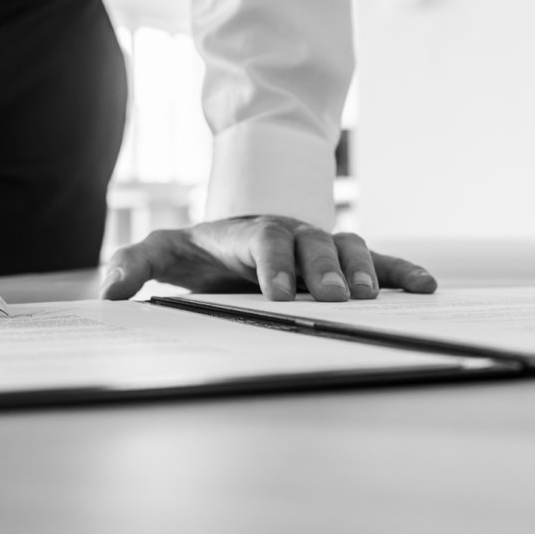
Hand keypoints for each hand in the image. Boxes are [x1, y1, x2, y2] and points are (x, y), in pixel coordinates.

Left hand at [99, 216, 436, 301]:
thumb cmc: (196, 250)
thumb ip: (133, 264)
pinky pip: (377, 261)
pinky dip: (401, 271)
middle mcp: (291, 233)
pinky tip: (425, 286)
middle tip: (335, 300)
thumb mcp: (161, 251)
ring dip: (363, 270)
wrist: (231, 237)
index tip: (278, 294)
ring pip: (348, 248)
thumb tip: (109, 291)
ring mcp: (319, 244)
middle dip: (323, 271)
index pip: (264, 242)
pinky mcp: (342, 260)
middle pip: (312, 244)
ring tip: (374, 298)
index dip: (273, 265)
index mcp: (248, 233)